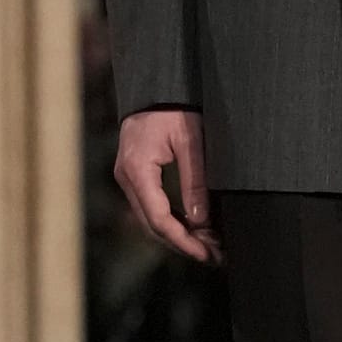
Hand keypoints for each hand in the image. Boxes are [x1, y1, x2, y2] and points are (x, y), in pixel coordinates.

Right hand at [115, 108, 219, 263]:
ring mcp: (128, 178)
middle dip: (184, 244)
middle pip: (153, 226)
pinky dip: (173, 220)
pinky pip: (151, 207)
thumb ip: (195, 181)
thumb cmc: (174, 106)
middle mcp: (127, 178)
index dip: (185, 241)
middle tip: (215, 256)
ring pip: (151, 219)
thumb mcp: (191, 141)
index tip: (208, 253)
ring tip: (210, 246)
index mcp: (138, 170)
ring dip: (179, 235)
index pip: (159, 219)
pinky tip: (196, 227)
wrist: (155, 84)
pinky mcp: (135, 175)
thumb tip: (202, 222)